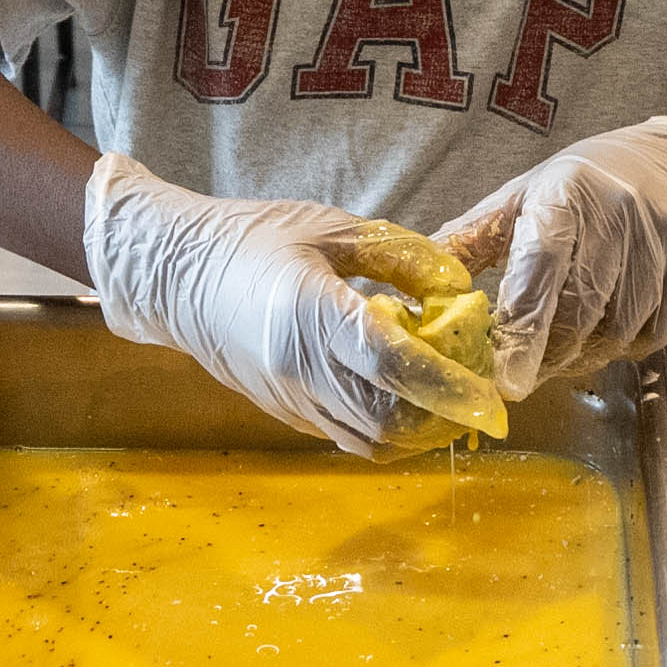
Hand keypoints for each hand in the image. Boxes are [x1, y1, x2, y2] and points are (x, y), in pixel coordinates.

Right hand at [79, 153, 505, 458]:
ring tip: (443, 397)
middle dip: (442, 415)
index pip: (393, 365)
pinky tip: (398, 395)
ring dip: (415, 429)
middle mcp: (300, 369)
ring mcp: (288, 398)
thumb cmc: (252, 237)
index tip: (490, 394)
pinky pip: (345, 435)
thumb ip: (401, 255)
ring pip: (369, 439)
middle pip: (388, 418)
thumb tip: (457, 286)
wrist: (176, 274)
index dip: (448, 385)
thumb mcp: (331, 226)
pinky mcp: (282, 412)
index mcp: (312, 315)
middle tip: (475, 392)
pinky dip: (383, 428)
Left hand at [443, 116, 666, 396]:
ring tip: (564, 343)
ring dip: (583, 354)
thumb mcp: (521, 198)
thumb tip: (415, 285)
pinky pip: (649, 338)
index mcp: (566, 197)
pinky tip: (607, 326)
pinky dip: (621, 346)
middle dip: (545, 355)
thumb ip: (468, 241)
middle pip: (578, 315)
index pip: (540, 272)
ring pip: (614, 335)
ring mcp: (662, 249)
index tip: (506, 380)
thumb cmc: (584, 187)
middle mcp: (619, 220)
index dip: (522, 333)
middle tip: (522, 371)